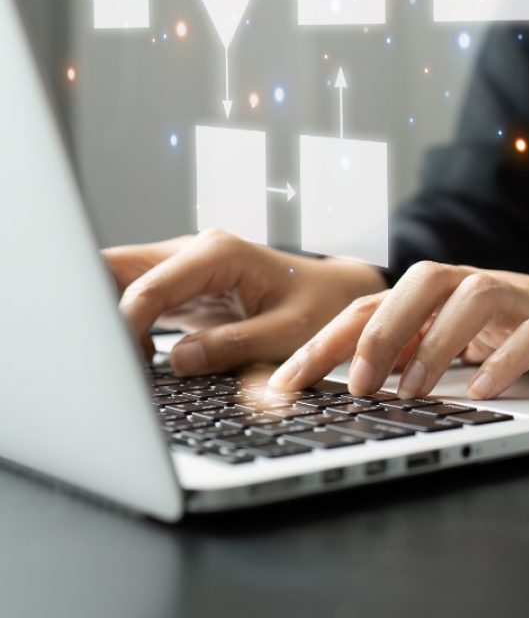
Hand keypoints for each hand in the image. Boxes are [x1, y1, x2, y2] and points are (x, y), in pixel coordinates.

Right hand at [104, 228, 387, 374]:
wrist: (339, 296)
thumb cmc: (322, 309)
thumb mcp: (288, 333)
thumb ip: (234, 346)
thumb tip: (178, 361)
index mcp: (219, 253)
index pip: (147, 286)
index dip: (125, 326)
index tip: (124, 365)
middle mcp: (195, 252)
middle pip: (117, 268)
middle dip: (100, 310)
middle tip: (106, 360)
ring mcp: (185, 268)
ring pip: (119, 281)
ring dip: (110, 320)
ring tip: (123, 365)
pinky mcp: (182, 289)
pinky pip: (138, 300)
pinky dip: (126, 327)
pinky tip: (139, 361)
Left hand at [268, 262, 528, 399]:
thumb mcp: (466, 340)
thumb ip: (417, 349)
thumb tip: (350, 378)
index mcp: (446, 295)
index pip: (376, 304)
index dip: (327, 339)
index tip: (284, 383)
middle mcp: (479, 288)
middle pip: (420, 284)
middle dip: (378, 331)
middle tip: (354, 385)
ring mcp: (523, 301)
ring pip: (471, 299)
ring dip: (434, 345)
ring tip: (410, 393)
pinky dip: (504, 360)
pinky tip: (483, 391)